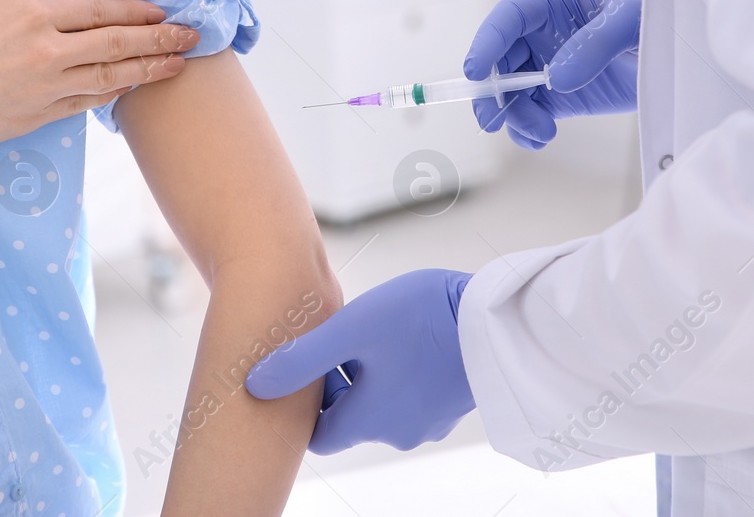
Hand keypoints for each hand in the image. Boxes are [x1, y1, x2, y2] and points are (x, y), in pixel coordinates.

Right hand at [0, 0, 196, 150]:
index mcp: (32, 13)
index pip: (98, 9)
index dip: (135, 10)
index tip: (163, 10)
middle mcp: (46, 52)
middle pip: (116, 44)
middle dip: (160, 39)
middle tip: (193, 37)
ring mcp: (43, 89)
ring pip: (109, 79)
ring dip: (148, 71)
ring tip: (178, 66)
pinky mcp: (34, 118)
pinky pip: (84, 106)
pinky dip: (111, 97)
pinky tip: (129, 91)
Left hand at [244, 269, 475, 453]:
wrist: (498, 320)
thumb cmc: (423, 321)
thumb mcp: (351, 330)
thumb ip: (301, 359)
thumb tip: (255, 384)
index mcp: (369, 420)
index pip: (320, 434)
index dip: (305, 402)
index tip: (305, 365)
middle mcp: (399, 430)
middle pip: (350, 416)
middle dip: (337, 380)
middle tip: (336, 336)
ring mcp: (430, 419)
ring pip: (382, 401)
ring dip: (369, 371)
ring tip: (371, 329)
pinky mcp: (452, 401)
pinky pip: (411, 392)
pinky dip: (399, 370)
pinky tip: (404, 335)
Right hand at [463, 0, 642, 148]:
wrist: (683, 50)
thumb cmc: (659, 15)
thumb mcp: (634, 19)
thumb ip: (596, 44)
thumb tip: (555, 79)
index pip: (508, 17)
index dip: (487, 42)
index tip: (475, 72)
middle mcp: (541, 31)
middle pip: (498, 59)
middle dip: (492, 91)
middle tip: (493, 120)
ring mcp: (547, 65)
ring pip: (509, 91)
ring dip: (514, 115)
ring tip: (540, 132)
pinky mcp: (559, 95)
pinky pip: (530, 112)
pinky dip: (527, 129)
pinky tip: (540, 137)